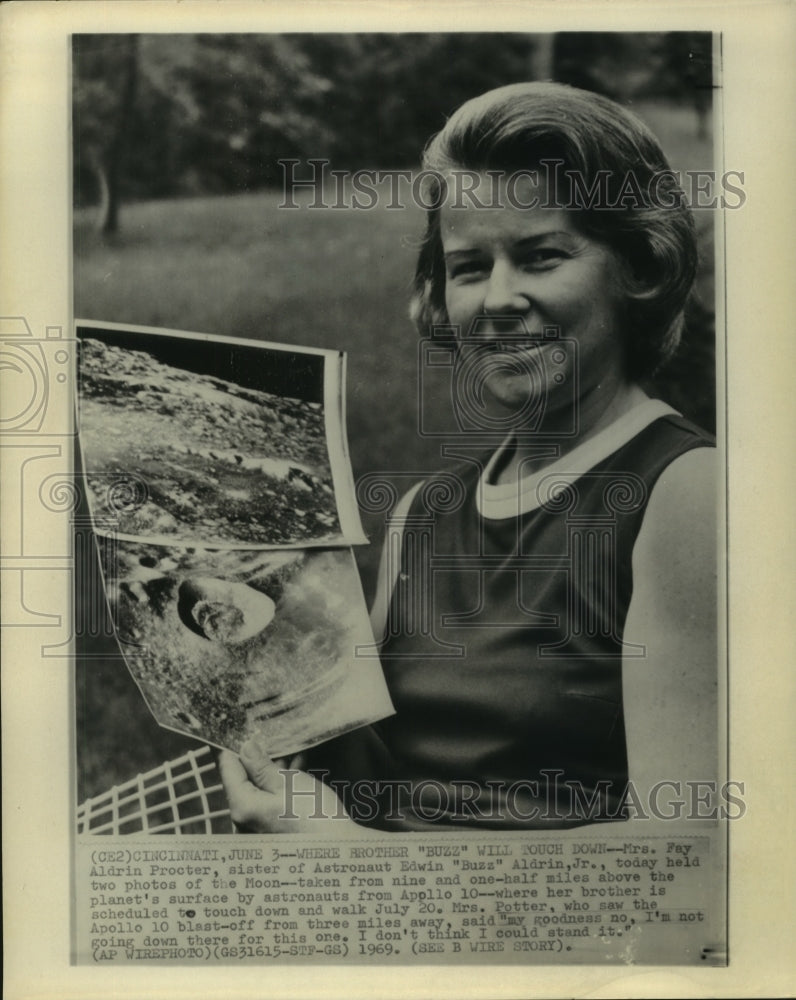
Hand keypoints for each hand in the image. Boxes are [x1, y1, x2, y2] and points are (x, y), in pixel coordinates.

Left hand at [218, 736, 352, 833]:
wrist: (338, 852)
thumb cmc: (314, 818)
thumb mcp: (288, 783)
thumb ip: (262, 766)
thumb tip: (245, 747)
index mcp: (242, 806)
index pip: (227, 767)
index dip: (237, 745)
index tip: (250, 730)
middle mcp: (243, 820)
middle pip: (244, 779)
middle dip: (260, 758)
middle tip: (276, 739)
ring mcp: (257, 828)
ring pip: (259, 790)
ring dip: (274, 771)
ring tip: (293, 752)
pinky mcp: (272, 832)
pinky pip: (270, 802)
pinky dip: (281, 788)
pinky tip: (298, 772)